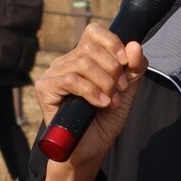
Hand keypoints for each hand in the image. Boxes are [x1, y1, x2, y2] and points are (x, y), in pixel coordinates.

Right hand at [35, 22, 147, 180]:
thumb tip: (135, 45)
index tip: (126, 62)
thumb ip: (134, 68)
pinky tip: (102, 104)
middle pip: (91, 48)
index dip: (112, 42)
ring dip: (105, 83)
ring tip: (112, 101)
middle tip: (120, 90)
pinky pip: (70, 80)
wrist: (91, 148)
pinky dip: (91, 92)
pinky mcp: (45, 88)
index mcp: (85, 57)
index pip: (94, 32)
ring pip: (83, 64)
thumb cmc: (105, 119)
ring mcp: (54, 73)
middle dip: (113, 69)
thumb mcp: (127, 90)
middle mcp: (67, 61)